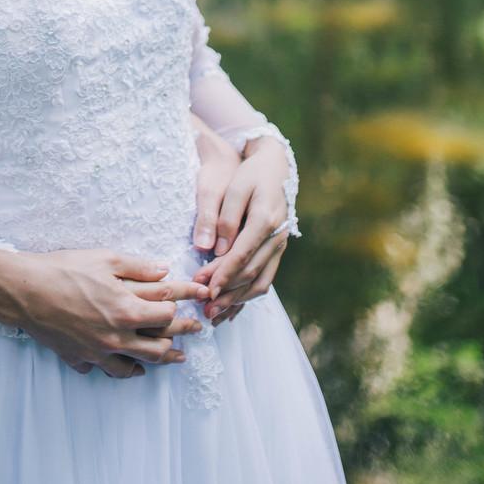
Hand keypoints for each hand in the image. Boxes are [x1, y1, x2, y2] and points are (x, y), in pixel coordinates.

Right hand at [0, 249, 207, 378]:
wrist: (25, 291)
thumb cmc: (63, 270)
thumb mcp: (105, 259)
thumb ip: (138, 267)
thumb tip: (164, 270)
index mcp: (126, 310)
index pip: (166, 312)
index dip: (183, 303)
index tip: (196, 299)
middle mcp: (117, 337)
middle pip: (159, 346)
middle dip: (180, 337)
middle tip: (195, 332)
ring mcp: (99, 352)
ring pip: (137, 364)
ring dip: (159, 360)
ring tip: (173, 357)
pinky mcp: (81, 359)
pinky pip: (108, 371)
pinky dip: (123, 369)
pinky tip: (130, 367)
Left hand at [192, 135, 289, 324]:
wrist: (276, 168)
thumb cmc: (251, 174)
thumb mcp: (236, 187)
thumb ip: (226, 218)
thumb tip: (215, 249)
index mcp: (266, 221)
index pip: (242, 255)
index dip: (223, 275)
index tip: (206, 290)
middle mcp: (277, 238)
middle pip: (251, 273)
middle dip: (227, 293)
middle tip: (204, 308)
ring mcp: (279, 246)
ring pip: (261, 282)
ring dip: (237, 301)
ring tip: (215, 315)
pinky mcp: (276, 251)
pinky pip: (265, 279)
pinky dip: (248, 296)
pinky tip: (232, 309)